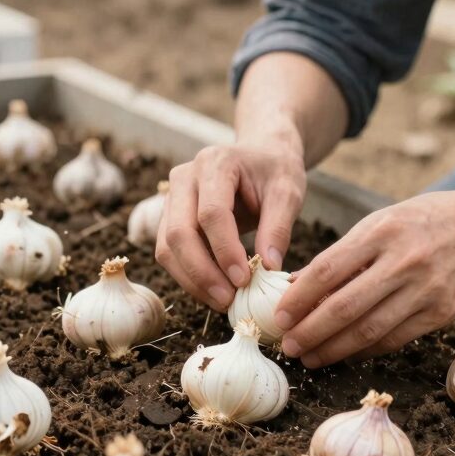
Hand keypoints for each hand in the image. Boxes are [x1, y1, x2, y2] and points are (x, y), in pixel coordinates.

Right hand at [155, 142, 305, 311]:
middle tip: (228, 300)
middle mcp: (184, 178)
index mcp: (215, 163)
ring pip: (167, 247)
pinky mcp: (170, 217)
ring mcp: (172, 197)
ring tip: (222, 301)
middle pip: (179, 232)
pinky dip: (188, 276)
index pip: (211, 213)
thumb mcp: (288, 192)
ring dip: (191, 280)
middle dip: (201, 272)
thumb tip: (269, 268)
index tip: (244, 279)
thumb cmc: (275, 171)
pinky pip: (169, 252)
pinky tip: (214, 290)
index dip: (225, 250)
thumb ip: (278, 227)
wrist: (261, 154)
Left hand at [274, 187, 454, 366]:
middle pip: (346, 306)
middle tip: (288, 345)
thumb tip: (296, 284)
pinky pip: (395, 339)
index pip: (329, 269)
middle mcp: (404, 261)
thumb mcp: (379, 222)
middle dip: (311, 331)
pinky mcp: (441, 313)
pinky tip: (345, 353)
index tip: (278, 316)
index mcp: (381, 231)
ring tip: (310, 356)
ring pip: (370, 330)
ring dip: (334, 349)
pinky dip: (365, 350)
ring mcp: (426, 289)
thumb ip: (341, 254)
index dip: (299, 298)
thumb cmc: (421, 220)